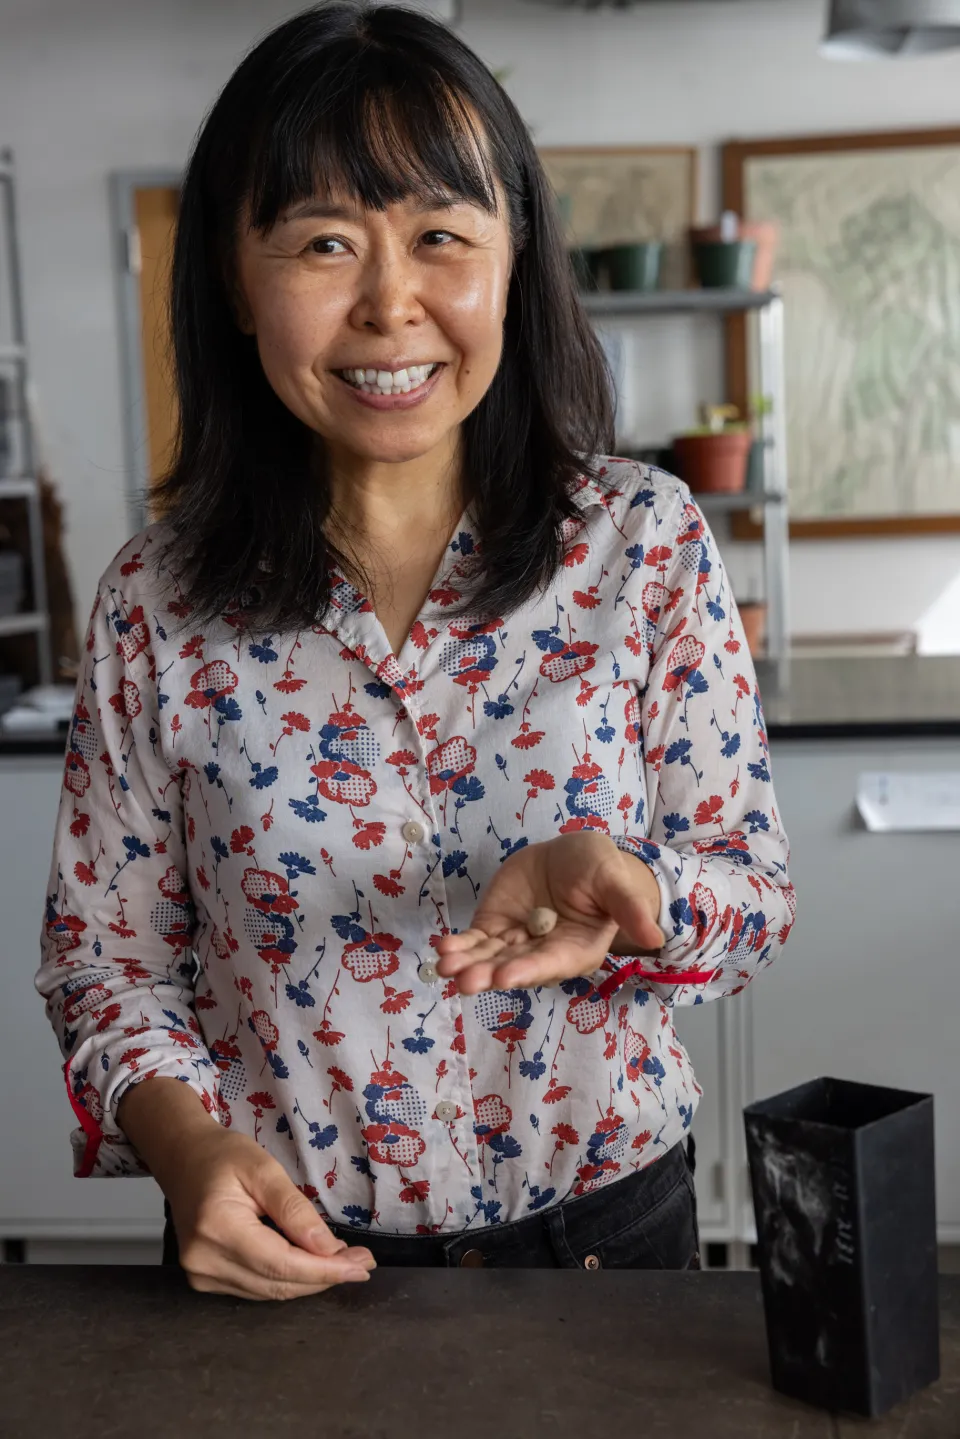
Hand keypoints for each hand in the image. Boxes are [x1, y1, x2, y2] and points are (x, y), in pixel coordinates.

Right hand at [163, 1125, 375, 1300]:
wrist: (183, 1159)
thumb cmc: (222, 1155)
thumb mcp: (263, 1168)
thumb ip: (295, 1209)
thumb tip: (329, 1249)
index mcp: (217, 1227)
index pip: (281, 1264)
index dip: (325, 1270)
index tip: (361, 1266)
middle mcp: (204, 1260)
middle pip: (277, 1283)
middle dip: (324, 1277)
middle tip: (362, 1263)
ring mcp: (201, 1274)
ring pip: (269, 1292)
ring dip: (309, 1281)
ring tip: (343, 1263)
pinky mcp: (205, 1280)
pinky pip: (256, 1288)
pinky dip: (287, 1279)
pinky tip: (310, 1264)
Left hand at [435, 831, 664, 994]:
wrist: (572, 857)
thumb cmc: (600, 870)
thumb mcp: (615, 881)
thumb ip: (628, 908)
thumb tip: (656, 935)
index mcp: (577, 949)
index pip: (552, 963)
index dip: (528, 970)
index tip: (504, 976)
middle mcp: (544, 954)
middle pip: (515, 968)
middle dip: (489, 974)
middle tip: (465, 980)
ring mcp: (517, 942)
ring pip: (490, 959)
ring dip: (467, 965)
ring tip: (445, 966)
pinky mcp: (496, 927)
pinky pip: (476, 942)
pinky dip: (459, 946)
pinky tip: (442, 949)